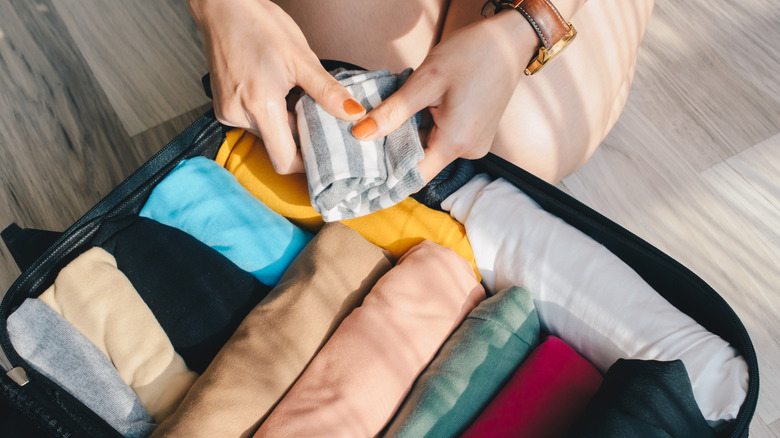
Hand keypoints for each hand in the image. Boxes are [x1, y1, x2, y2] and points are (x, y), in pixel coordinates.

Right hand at [188, 0, 365, 173]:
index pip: (284, 160)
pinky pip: (255, 122)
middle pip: (277, 148)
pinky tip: (279, 92)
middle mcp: (238, 116)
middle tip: (319, 119)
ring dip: (286, 124)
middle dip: (300, 138)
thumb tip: (355, 114)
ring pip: (267, 135)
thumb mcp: (302, 58)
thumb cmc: (260, 25)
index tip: (327, 155)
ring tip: (296, 97)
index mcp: (260, 107)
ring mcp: (228, 113)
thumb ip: (328, 92)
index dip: (307, 163)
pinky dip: (271, 115)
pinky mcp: (224, 107)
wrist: (223, 6)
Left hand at [351, 11, 535, 180]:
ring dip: (412, 133)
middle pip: (421, 162)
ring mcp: (475, 144)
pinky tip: (421, 107)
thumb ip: (393, 112)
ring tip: (400, 110)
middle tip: (373, 128)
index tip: (364, 168)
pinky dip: (427, 127)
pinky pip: (444, 139)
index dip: (387, 176)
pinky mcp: (476, 134)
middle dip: (396, 147)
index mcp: (456, 142)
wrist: (509, 40)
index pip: (414, 177)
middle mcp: (468, 151)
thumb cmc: (472, 53)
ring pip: (431, 149)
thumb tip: (361, 134)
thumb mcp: (425, 81)